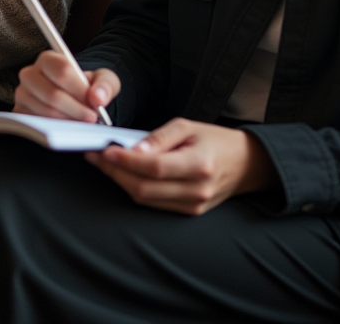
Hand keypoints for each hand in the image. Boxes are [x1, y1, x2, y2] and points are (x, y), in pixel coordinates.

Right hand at [14, 51, 119, 122]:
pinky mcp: (20, 114)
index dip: (80, 89)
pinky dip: (56, 130)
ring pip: (46, 112)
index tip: (94, 103)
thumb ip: (105, 85)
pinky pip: (37, 125)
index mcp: (47, 59)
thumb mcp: (102, 79)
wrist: (74, 98)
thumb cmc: (86, 86)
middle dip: (75, 109)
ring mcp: (22, 95)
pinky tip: (69, 129)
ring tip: (82, 124)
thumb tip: (98, 98)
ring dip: (68, 121)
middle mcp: (30, 75)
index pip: (62, 71)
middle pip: (52, 94)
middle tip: (91, 118)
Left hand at [85, 117, 277, 215]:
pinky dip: (135, 189)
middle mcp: (196, 190)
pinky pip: (154, 204)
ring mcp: (192, 206)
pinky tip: (124, 175)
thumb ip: (159, 137)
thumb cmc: (215, 140)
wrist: (244, 164)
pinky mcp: (188, 213)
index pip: (154, 167)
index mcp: (198, 164)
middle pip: (145, 188)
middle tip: (95, 157)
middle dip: (115, 173)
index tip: (105, 150)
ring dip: (121, 182)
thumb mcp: (188, 127)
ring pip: (145, 199)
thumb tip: (133, 149)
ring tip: (104, 164)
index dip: (126, 161)